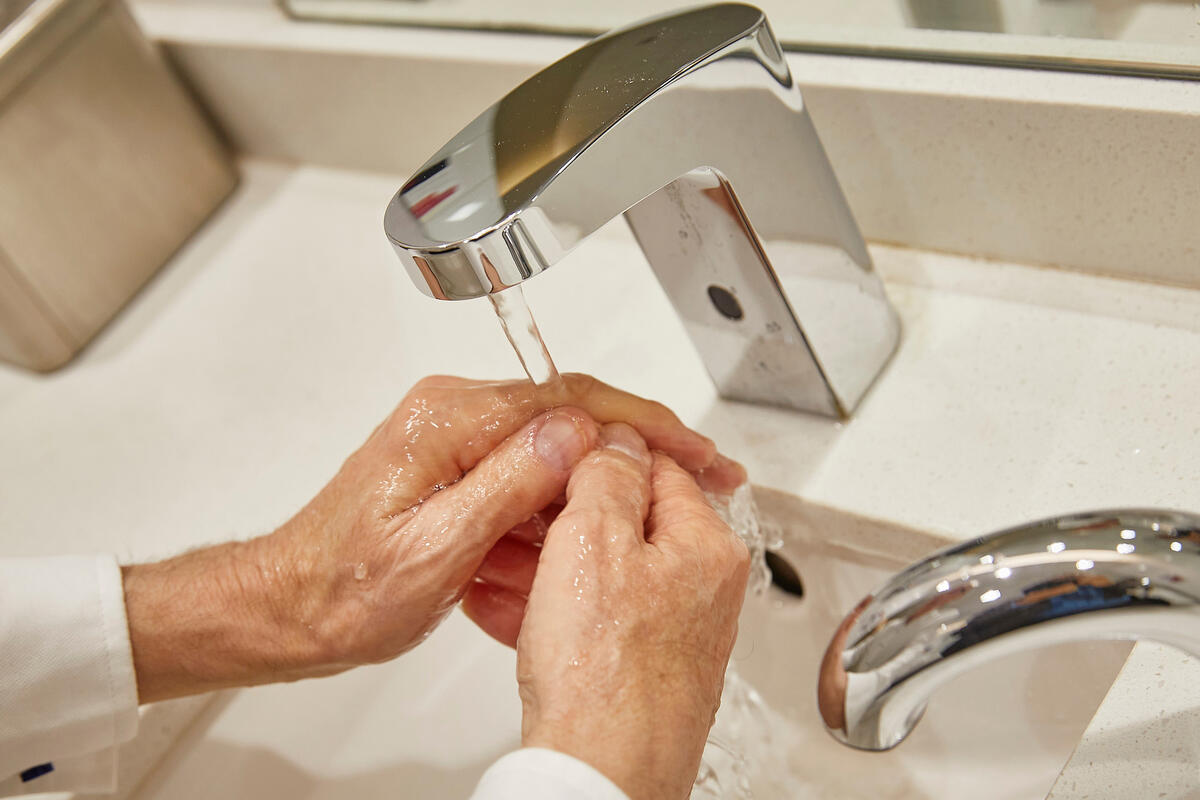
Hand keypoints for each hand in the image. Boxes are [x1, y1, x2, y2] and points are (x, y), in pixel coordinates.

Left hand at [122, 374, 744, 702]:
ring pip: (555, 441)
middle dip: (643, 444)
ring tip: (657, 508)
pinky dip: (566, 496)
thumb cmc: (343, 590)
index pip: (572, 403)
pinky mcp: (452, 461)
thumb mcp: (433, 551)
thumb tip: (575, 435)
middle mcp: (452, 413)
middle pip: (572, 411)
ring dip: (607, 475)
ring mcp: (452, 435)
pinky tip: (589, 527)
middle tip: (702, 473)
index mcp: (450, 423)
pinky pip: (527, 466)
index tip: (696, 449)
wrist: (288, 605)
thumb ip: (506, 486)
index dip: (647, 424)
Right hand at [464, 424, 750, 799]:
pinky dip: (546, 608)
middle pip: (623, 522)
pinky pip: (590, 620)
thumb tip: (616, 439)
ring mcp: (670, 633)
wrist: (600, 778)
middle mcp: (699, 589)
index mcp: (704, 547)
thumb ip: (606, 475)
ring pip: (600, 574)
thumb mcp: (595, 540)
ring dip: (541, 562)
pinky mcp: (638, 669)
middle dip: (557, 515)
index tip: (552, 453)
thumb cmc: (606, 676)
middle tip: (510, 512)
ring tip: (487, 559)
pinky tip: (498, 607)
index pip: (654, 467)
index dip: (594, 453)